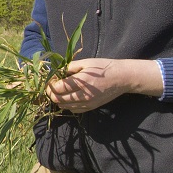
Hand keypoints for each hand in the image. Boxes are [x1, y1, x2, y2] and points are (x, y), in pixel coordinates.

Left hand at [46, 58, 162, 112]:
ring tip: (61, 90)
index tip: (51, 78)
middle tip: (53, 85)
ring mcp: (87, 103)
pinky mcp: (90, 108)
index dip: (50, 84)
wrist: (122, 78)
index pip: (57, 88)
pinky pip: (73, 110)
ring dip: (58, 99)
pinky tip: (69, 96)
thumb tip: (55, 72)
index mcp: (80, 81)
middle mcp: (83, 95)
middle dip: (51, 92)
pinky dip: (67, 104)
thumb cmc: (103, 67)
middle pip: (57, 99)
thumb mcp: (85, 62)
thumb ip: (69, 67)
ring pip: (63, 106)